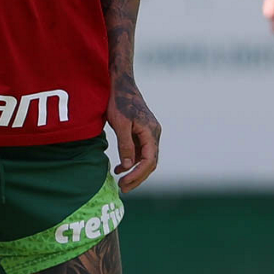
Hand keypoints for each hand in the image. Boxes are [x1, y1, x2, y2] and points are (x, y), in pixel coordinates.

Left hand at [108, 72, 160, 191]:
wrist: (121, 85)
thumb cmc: (119, 102)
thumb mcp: (120, 124)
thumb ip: (125, 145)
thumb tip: (129, 166)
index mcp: (151, 132)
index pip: (149, 161)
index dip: (138, 175)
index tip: (125, 184)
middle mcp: (154, 134)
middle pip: (150, 163)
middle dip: (137, 177)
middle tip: (123, 188)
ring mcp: (149, 134)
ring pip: (146, 159)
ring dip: (135, 171)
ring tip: (121, 182)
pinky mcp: (142, 133)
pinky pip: (141, 152)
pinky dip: (132, 162)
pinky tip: (120, 168)